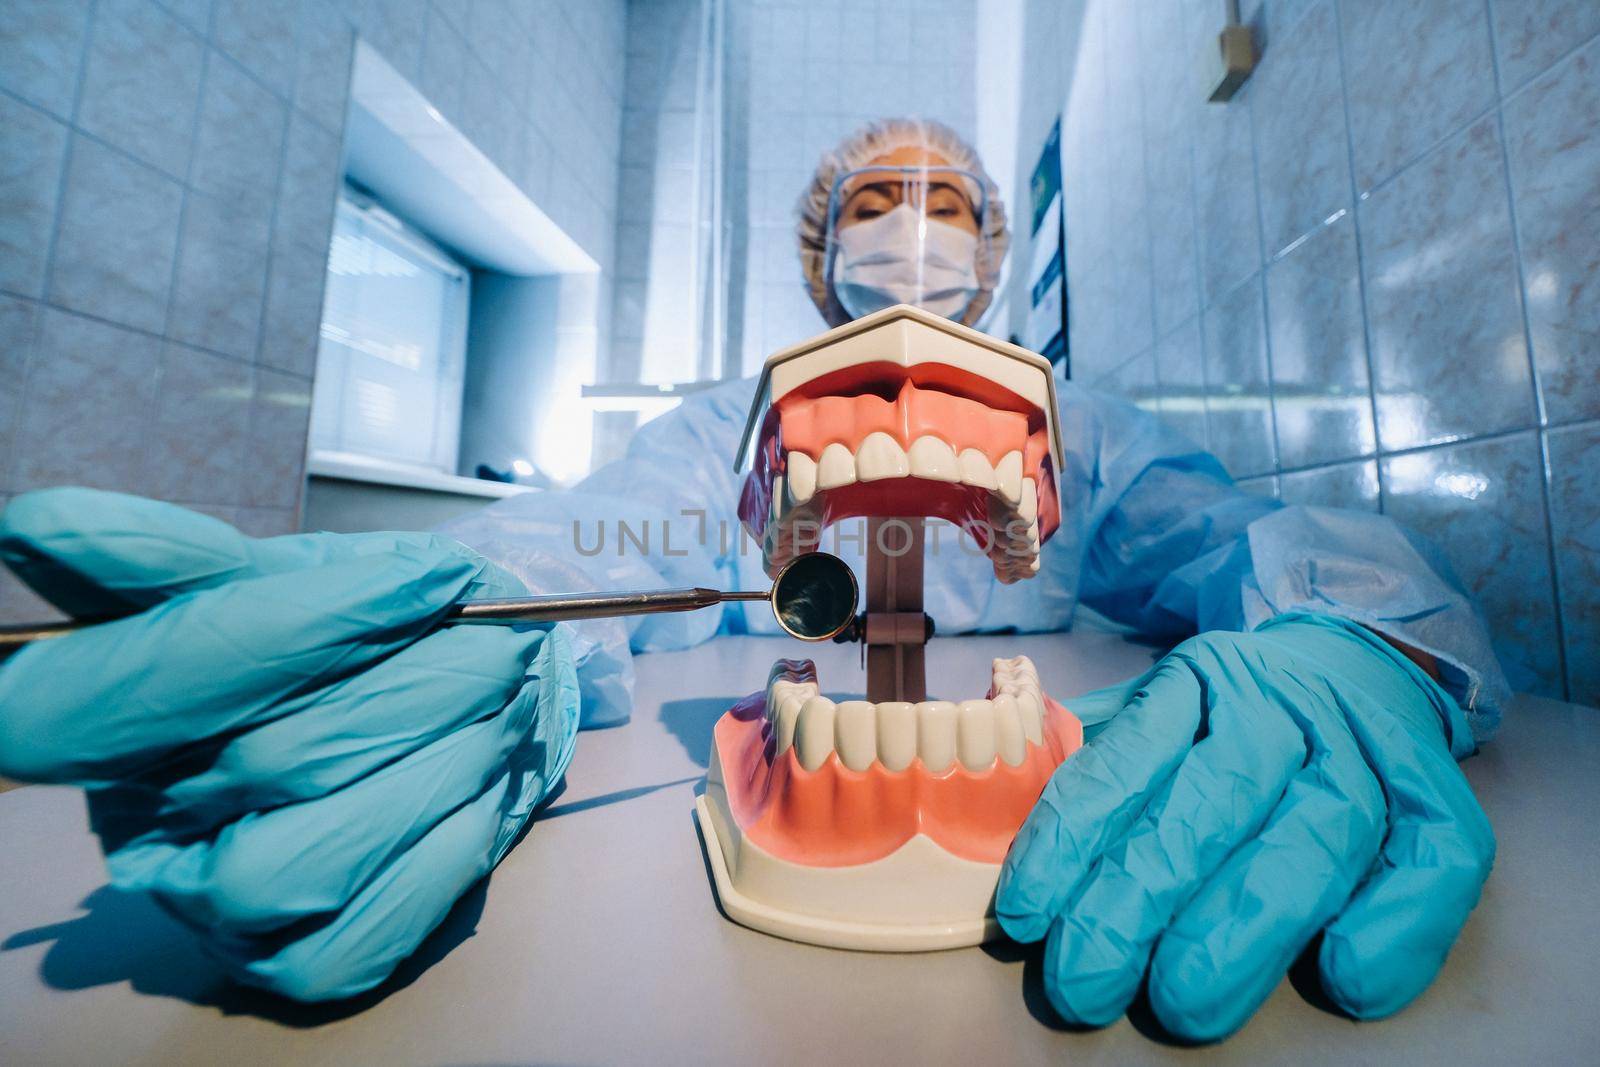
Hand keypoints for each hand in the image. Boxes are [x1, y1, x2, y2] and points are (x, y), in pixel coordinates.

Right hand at [0, 489, 579, 1000]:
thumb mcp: (258, 574)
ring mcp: (212, 907)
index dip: (297, 626)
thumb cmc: (333, 638)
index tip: (429, 577)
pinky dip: (446, 850)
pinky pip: (366, 930)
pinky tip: (487, 786)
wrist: (423, 715)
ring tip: (507, 703)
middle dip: (418, 685)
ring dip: (440, 765)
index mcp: (100, 718)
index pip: (155, 679)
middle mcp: (141, 825)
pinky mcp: (292, 964)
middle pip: (270, 759)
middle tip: (508, 637)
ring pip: (309, 858)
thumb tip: (40, 527)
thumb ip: (174, 553)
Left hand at [996, 613, 1492, 1040]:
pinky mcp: (1436, 792)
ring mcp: (1362, 748)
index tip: (1024, 915)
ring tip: (1181, 1004)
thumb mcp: (1153, 708)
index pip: (1123, 762)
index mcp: (1196, 681)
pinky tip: (1345, 979)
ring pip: (1310, 841)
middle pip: (1210, 807)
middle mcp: (1281, 708)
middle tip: (1084, 982)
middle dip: (1139, 902)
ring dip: (1246, 931)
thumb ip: (1089, 756)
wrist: (1355, 661)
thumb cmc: (1230, 713)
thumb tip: (998, 817)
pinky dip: (1397, 924)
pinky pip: (1432, 859)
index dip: (1069, 840)